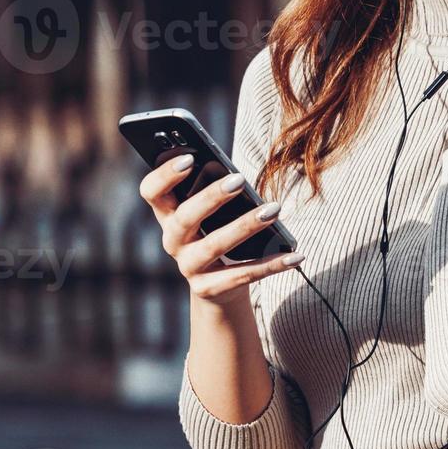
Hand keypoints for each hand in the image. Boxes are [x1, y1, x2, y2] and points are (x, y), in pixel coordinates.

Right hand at [140, 156, 302, 305]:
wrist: (219, 287)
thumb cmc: (217, 232)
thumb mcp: (211, 212)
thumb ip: (214, 190)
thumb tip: (236, 175)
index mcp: (168, 214)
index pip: (152, 191)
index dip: (165, 175)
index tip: (189, 158)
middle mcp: (173, 241)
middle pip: (184, 217)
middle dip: (210, 197)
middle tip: (238, 180)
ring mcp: (189, 267)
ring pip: (214, 246)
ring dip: (245, 226)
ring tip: (273, 210)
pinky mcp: (209, 289)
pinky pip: (243, 275)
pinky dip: (272, 264)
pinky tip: (295, 255)